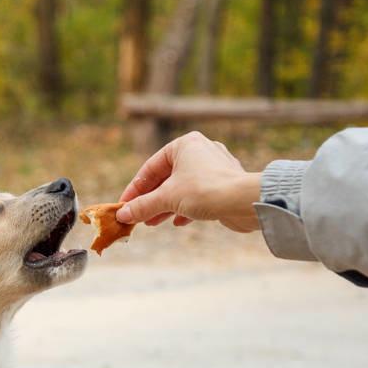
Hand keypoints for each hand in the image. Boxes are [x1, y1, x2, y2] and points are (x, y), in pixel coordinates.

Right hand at [118, 131, 261, 232]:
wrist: (244, 202)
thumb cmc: (205, 191)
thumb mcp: (167, 198)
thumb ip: (142, 206)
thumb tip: (123, 214)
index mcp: (185, 144)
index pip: (151, 167)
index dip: (135, 188)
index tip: (124, 204)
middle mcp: (200, 151)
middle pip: (166, 178)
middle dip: (151, 200)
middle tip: (137, 216)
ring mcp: (214, 168)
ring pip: (182, 188)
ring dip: (165, 206)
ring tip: (152, 223)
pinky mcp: (224, 185)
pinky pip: (198, 196)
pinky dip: (185, 208)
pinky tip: (178, 222)